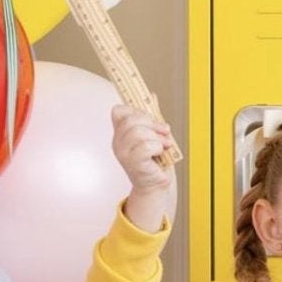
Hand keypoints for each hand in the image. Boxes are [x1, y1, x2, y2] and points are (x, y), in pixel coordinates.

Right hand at [110, 102, 177, 229]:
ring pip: (139, 132)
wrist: (156, 185)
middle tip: (164, 132)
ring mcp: (123, 154)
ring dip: (157, 137)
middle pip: (131, 119)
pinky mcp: (133, 164)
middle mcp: (118, 142)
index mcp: (120, 133)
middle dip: (152, 123)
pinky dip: (158, 147)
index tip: (150, 120)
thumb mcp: (153, 134)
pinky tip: (160, 153)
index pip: (119, 111)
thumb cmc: (154, 161)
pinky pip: (146, 146)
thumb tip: (152, 96)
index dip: (136, 111)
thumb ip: (151, 116)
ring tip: (164, 145)